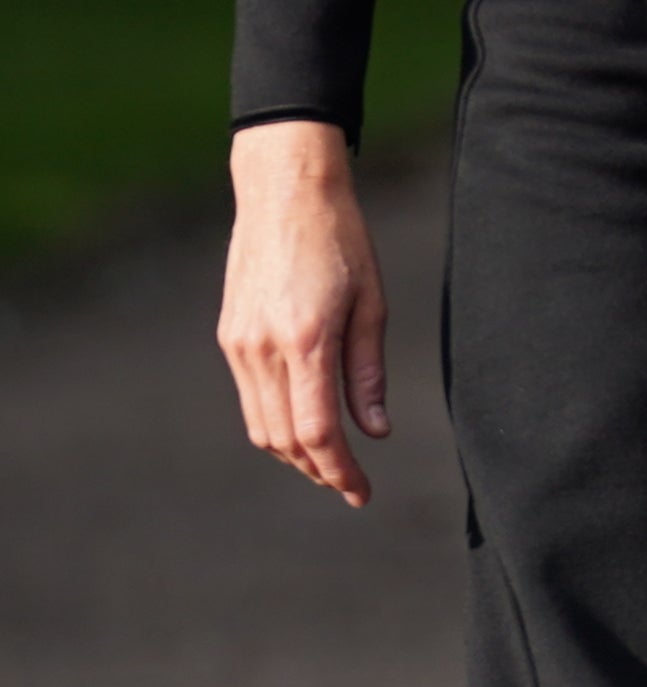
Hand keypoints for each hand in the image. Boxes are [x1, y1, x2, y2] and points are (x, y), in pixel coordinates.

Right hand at [220, 119, 388, 507]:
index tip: (362, 493)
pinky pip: (250, 398)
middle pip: (286, 439)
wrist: (285, 194)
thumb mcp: (373, 302)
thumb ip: (368, 372)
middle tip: (351, 486)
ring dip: (295, 454)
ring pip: (262, 426)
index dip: (341, 471)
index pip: (319, 432)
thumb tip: (376, 431)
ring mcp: (240, 345)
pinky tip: (304, 424)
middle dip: (319, 470)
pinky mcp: (230, 336)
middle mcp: (264, 350)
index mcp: (307, 341)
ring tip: (331, 464)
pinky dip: (276, 422)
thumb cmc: (343, 241)